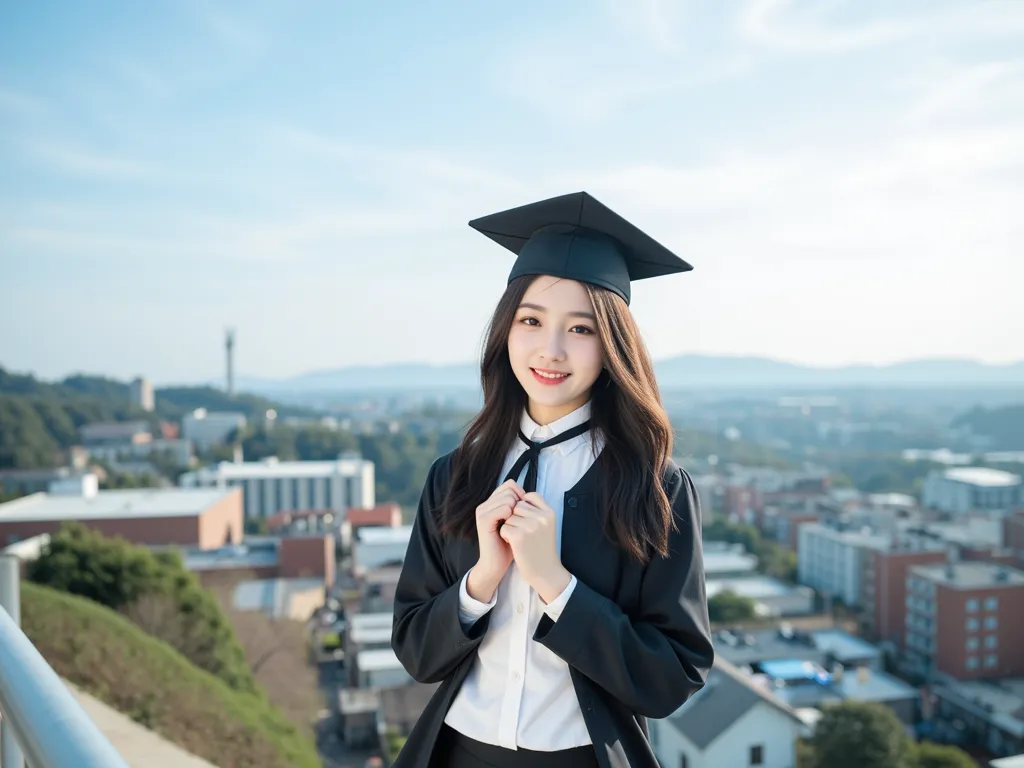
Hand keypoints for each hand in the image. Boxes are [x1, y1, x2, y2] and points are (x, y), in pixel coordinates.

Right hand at [467, 479, 522, 602]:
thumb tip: (529, 494)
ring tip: (514, 526)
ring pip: (508, 497)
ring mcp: (483, 511)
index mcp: (492, 503)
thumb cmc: (510, 545)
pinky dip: (512, 516)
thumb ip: (519, 507)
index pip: (510, 485)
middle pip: (510, 488)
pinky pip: (504, 508)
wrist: (496, 565)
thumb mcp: (516, 523)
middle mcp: (485, 504)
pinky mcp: (484, 520)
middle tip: (519, 520)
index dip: (522, 496)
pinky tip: (511, 527)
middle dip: (520, 502)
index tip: (525, 513)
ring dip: (517, 511)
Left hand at [499, 492, 571, 603]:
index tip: (525, 520)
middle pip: (516, 505)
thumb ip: (535, 509)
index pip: (530, 495)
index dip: (522, 506)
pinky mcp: (519, 536)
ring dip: (509, 526)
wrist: (545, 572)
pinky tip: (514, 544)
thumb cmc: (542, 548)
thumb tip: (517, 495)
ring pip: (508, 516)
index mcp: (549, 512)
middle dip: (514, 517)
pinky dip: (505, 536)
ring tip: (519, 539)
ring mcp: (531, 526)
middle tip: (522, 532)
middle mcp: (542, 517)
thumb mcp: (546, 524)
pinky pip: (504, 527)